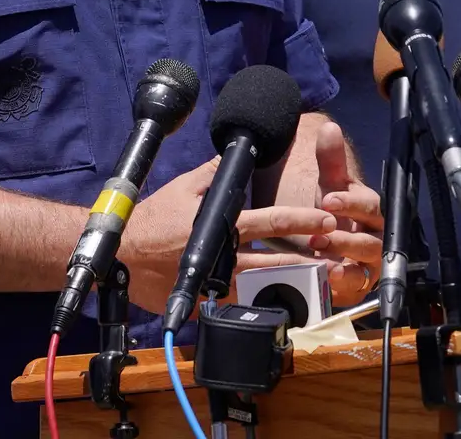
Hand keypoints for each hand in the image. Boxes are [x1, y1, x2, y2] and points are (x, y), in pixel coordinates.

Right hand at [120, 158, 336, 315]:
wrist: (124, 253)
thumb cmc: (154, 218)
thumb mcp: (184, 188)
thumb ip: (213, 172)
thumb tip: (233, 152)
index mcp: (223, 225)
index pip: (271, 221)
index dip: (302, 219)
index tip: (327, 219)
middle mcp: (225, 256)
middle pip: (277, 259)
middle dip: (310, 258)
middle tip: (336, 256)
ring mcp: (217, 284)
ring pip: (262, 287)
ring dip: (293, 285)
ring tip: (320, 283)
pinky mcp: (206, 305)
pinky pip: (238, 308)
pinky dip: (260, 306)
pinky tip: (282, 307)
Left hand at [306, 119, 383, 305]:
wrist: (329, 242)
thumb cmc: (333, 211)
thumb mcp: (329, 185)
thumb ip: (330, 160)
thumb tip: (329, 127)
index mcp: (370, 209)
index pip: (369, 205)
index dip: (351, 203)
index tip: (328, 200)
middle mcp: (376, 235)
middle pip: (372, 237)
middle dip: (347, 235)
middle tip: (321, 232)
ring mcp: (370, 261)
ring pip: (368, 261)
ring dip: (345, 256)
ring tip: (321, 252)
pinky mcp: (361, 282)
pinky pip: (360, 284)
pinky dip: (345, 280)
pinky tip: (329, 275)